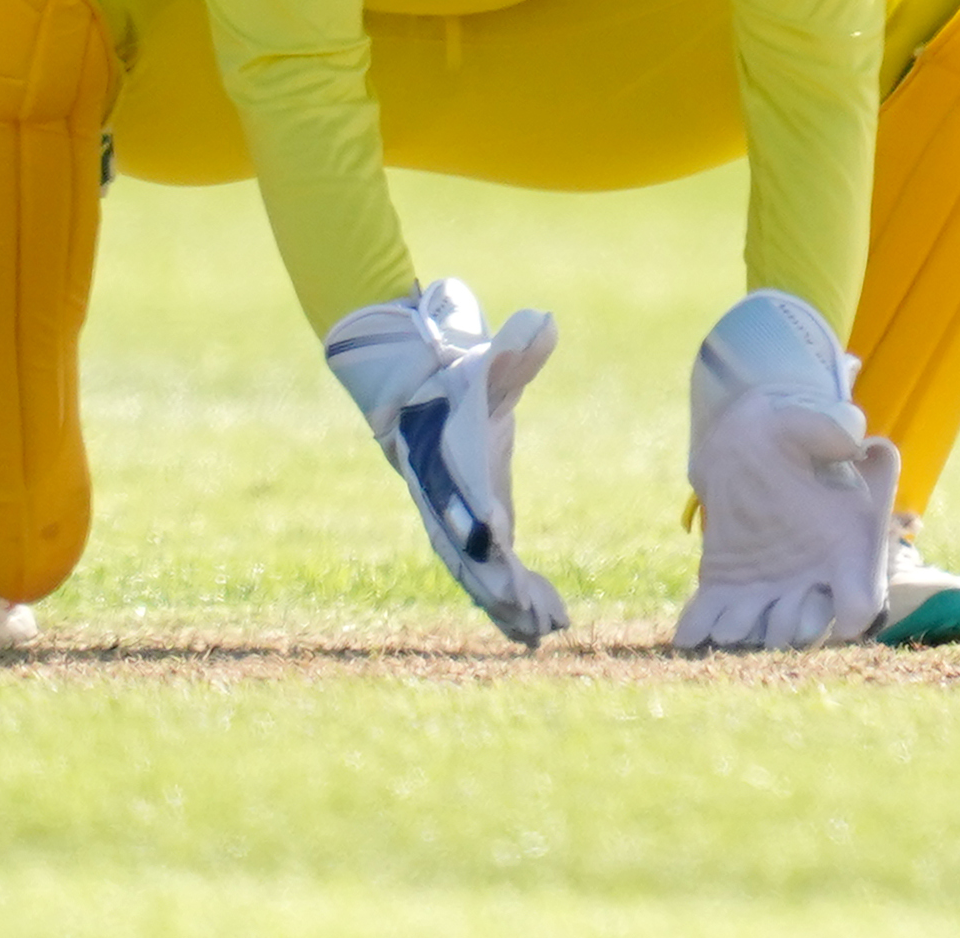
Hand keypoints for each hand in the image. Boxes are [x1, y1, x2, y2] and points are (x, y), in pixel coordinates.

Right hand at [326, 278, 568, 648]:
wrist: (415, 390)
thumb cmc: (456, 374)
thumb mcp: (487, 358)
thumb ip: (515, 348)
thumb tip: (543, 323)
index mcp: (458, 467)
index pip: (472, 507)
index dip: (487, 535)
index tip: (507, 558)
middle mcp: (453, 504)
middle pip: (475, 557)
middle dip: (505, 592)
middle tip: (539, 624)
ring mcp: (457, 521)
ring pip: (479, 575)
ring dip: (508, 607)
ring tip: (541, 637)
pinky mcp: (469, 529)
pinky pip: (485, 574)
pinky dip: (505, 601)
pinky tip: (533, 628)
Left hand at [675, 290, 898, 653]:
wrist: (739, 448)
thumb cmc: (781, 437)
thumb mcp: (800, 428)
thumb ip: (826, 432)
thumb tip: (853, 439)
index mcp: (840, 550)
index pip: (859, 604)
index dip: (853, 615)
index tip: (845, 617)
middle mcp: (805, 581)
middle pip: (802, 631)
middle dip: (787, 628)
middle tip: (773, 606)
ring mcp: (762, 592)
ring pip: (755, 634)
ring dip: (741, 632)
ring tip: (731, 617)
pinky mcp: (722, 590)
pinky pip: (706, 625)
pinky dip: (696, 633)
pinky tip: (691, 629)